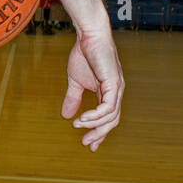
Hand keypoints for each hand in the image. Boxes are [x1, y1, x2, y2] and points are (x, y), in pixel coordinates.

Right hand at [61, 31, 123, 150]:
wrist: (89, 36)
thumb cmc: (84, 55)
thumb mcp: (75, 82)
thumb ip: (73, 98)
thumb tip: (65, 116)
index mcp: (108, 94)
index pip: (108, 118)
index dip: (99, 132)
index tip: (89, 145)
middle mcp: (116, 93)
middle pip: (112, 121)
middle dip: (99, 134)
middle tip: (85, 143)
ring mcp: (116, 88)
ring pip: (110, 116)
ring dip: (94, 125)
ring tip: (77, 125)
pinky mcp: (113, 83)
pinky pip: (107, 106)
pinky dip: (96, 115)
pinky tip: (83, 118)